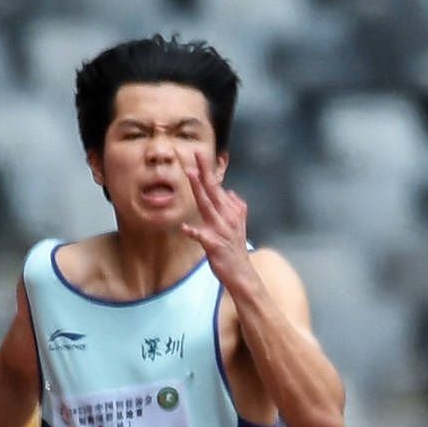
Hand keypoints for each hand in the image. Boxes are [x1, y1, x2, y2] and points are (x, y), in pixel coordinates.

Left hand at [183, 151, 254, 274]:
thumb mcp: (238, 224)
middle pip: (213, 190)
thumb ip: (235, 206)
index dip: (208, 170)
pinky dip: (194, 232)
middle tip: (197, 155)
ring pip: (208, 206)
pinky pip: (202, 236)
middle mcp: (227, 216)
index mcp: (230, 211)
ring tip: (191, 175)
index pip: (217, 186)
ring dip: (199, 190)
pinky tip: (186, 228)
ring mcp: (221, 230)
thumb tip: (230, 192)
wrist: (241, 272)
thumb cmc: (235, 248)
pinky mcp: (215, 245)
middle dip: (204, 171)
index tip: (201, 154)